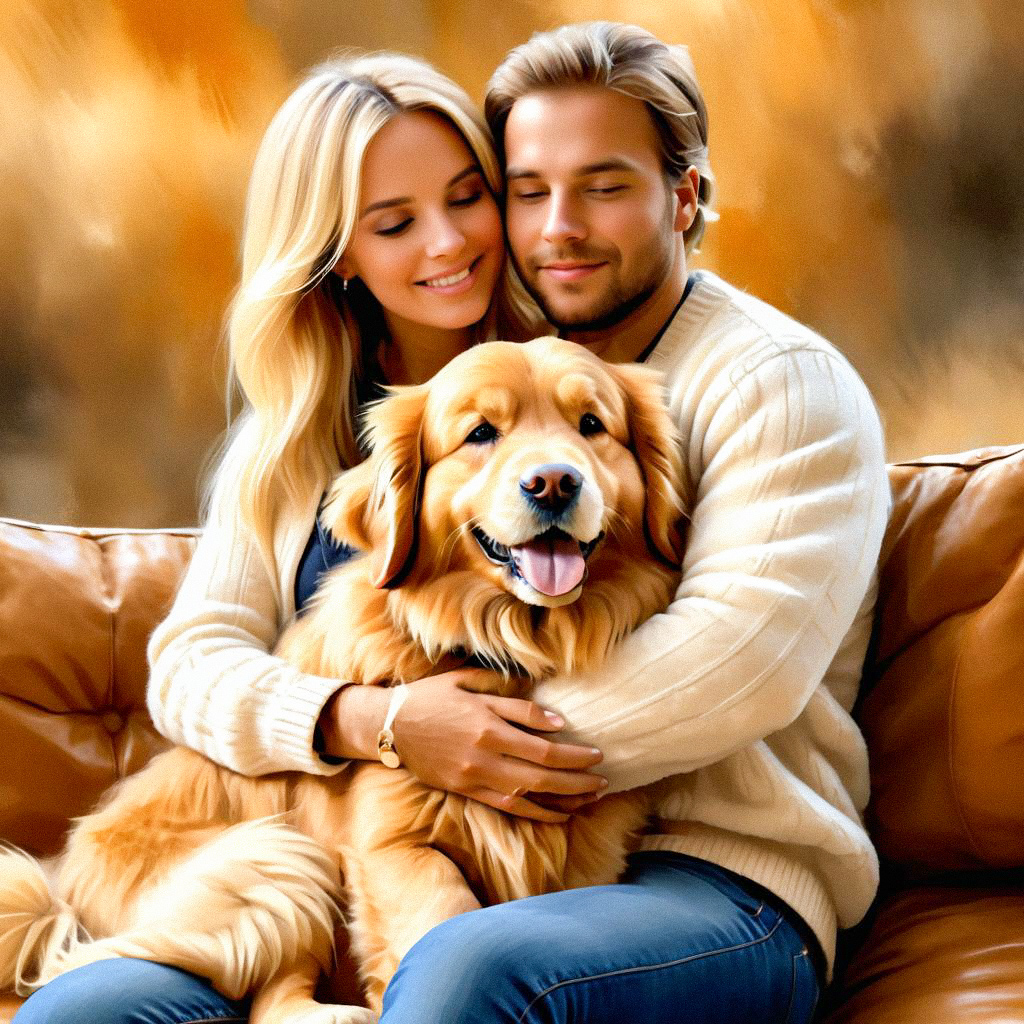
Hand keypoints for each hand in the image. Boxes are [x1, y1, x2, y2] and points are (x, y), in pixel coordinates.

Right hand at [321, 670, 606, 822]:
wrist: (388, 726)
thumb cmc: (431, 697)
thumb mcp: (469, 684)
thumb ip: (511, 699)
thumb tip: (554, 719)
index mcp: (487, 724)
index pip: (542, 744)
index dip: (574, 752)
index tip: (596, 752)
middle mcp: (484, 755)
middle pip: (542, 773)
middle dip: (578, 779)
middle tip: (604, 778)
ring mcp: (475, 777)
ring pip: (530, 795)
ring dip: (565, 798)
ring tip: (592, 797)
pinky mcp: (467, 791)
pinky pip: (509, 807)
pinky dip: (538, 813)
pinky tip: (560, 813)